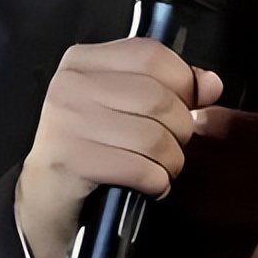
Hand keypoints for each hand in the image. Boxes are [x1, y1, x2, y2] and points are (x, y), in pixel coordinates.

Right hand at [15, 37, 222, 257]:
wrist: (46, 202)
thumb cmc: (94, 147)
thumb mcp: (128, 106)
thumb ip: (171, 86)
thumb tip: (211, 84)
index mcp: (84, 60)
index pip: (150, 55)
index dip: (182, 82)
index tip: (187, 106)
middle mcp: (69, 84)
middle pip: (157, 96)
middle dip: (179, 128)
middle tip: (172, 146)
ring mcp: (65, 122)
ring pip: (152, 134)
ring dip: (171, 159)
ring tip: (162, 168)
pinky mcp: (69, 162)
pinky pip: (138, 167)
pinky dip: (156, 181)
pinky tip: (151, 185)